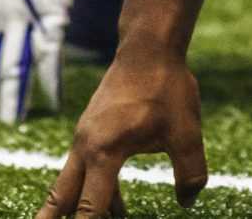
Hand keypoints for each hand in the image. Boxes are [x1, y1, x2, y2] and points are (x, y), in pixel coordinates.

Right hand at [36, 45, 207, 217]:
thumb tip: (188, 202)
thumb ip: (190, 172)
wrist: (148, 47)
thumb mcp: (186, 133)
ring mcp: (86, 138)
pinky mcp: (93, 131)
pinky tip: (118, 209)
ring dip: (76, 210)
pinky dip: (96, 191)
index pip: (88, 209)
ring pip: (71, 184)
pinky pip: (88, 170)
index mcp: (104, 153)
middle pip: (61, 198)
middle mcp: (86, 148)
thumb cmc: (166, 87)